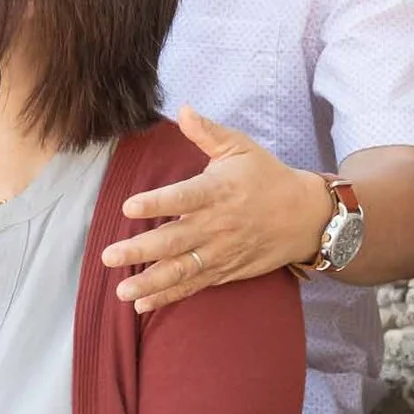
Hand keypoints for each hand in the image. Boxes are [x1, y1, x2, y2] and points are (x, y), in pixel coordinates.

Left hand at [105, 107, 334, 312]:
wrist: (304, 216)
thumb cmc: (265, 176)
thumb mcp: (240, 147)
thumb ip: (207, 132)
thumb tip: (182, 109)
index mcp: (218, 191)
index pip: (184, 198)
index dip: (156, 203)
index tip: (127, 207)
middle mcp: (218, 224)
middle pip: (175, 240)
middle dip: (141, 250)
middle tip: (109, 256)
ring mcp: (222, 251)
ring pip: (182, 270)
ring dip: (151, 283)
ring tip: (122, 291)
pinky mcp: (226, 270)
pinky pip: (194, 285)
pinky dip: (169, 296)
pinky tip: (142, 304)